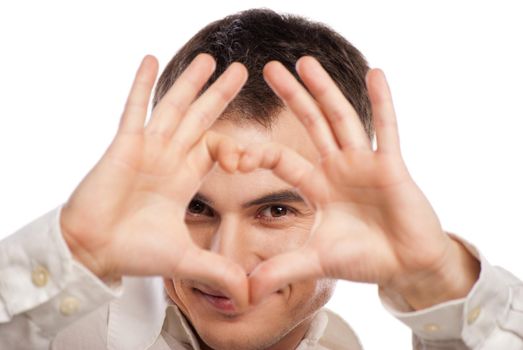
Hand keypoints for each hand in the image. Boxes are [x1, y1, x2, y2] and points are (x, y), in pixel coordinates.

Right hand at [60, 53, 249, 306]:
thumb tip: (250, 295)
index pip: (215, 149)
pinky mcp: (124, 145)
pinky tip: (150, 59)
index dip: (235, 149)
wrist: (93, 252)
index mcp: (184, 179)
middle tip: (241, 71)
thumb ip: (217, 269)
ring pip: (173, 108)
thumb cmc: (133, 252)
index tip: (249, 162)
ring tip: (208, 58)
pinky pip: (134, 109)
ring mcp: (147, 149)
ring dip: (190, 82)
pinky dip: (142, 85)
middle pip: (200, 119)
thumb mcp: (184, 259)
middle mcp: (169, 158)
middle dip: (220, 96)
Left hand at [242, 56, 479, 308]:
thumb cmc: (364, 259)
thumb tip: (244, 289)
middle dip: (291, 97)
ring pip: (341, 119)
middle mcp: (338, 168)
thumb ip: (282, 269)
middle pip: (310, 125)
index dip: (258, 155)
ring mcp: (364, 163)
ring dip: (325, 90)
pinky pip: (387, 129)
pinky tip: (375, 74)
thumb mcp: (317, 261)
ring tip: (306, 62)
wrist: (406, 265)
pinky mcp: (391, 166)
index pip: (282, 160)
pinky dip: (382, 102)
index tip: (234, 154)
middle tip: (268, 69)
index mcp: (318, 186)